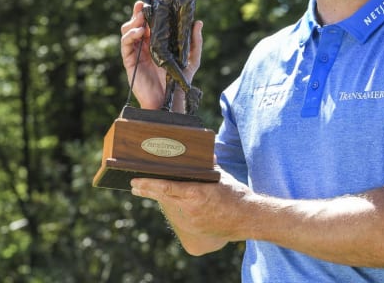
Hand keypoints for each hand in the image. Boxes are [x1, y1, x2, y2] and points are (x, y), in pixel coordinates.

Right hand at [120, 0, 202, 109]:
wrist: (169, 100)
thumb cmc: (179, 81)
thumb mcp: (191, 59)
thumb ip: (194, 42)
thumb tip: (198, 22)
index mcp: (157, 41)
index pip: (151, 21)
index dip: (151, 9)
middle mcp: (145, 44)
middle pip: (137, 22)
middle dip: (139, 11)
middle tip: (145, 2)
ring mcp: (136, 52)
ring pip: (128, 30)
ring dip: (133, 21)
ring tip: (142, 17)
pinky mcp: (130, 61)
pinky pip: (126, 44)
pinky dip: (131, 35)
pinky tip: (139, 31)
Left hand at [130, 169, 250, 254]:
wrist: (248, 219)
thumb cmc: (236, 194)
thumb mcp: (220, 176)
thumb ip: (206, 166)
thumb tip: (202, 152)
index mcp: (196, 194)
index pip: (165, 188)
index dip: (148, 185)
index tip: (134, 182)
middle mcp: (190, 209)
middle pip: (162, 198)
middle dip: (146, 190)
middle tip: (135, 185)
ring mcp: (191, 222)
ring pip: (168, 208)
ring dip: (159, 199)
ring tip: (148, 190)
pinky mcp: (194, 231)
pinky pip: (177, 217)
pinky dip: (171, 208)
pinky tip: (167, 203)